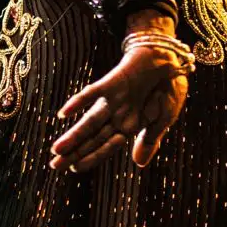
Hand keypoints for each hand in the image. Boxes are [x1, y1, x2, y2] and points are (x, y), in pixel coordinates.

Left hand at [50, 47, 188, 172]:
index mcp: (130, 127)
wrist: (171, 57)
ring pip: (90, 122)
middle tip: (55, 166)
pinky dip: (80, 102)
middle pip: (93, 138)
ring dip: (74, 135)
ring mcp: (114, 100)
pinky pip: (93, 93)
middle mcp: (118, 116)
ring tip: (57, 149)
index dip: (91, 158)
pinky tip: (64, 113)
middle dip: (75, 153)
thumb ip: (150, 140)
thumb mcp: (165, 119)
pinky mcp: (112, 83)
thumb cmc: (169, 88)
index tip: (74, 169)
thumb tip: (139, 164)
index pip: (107, 147)